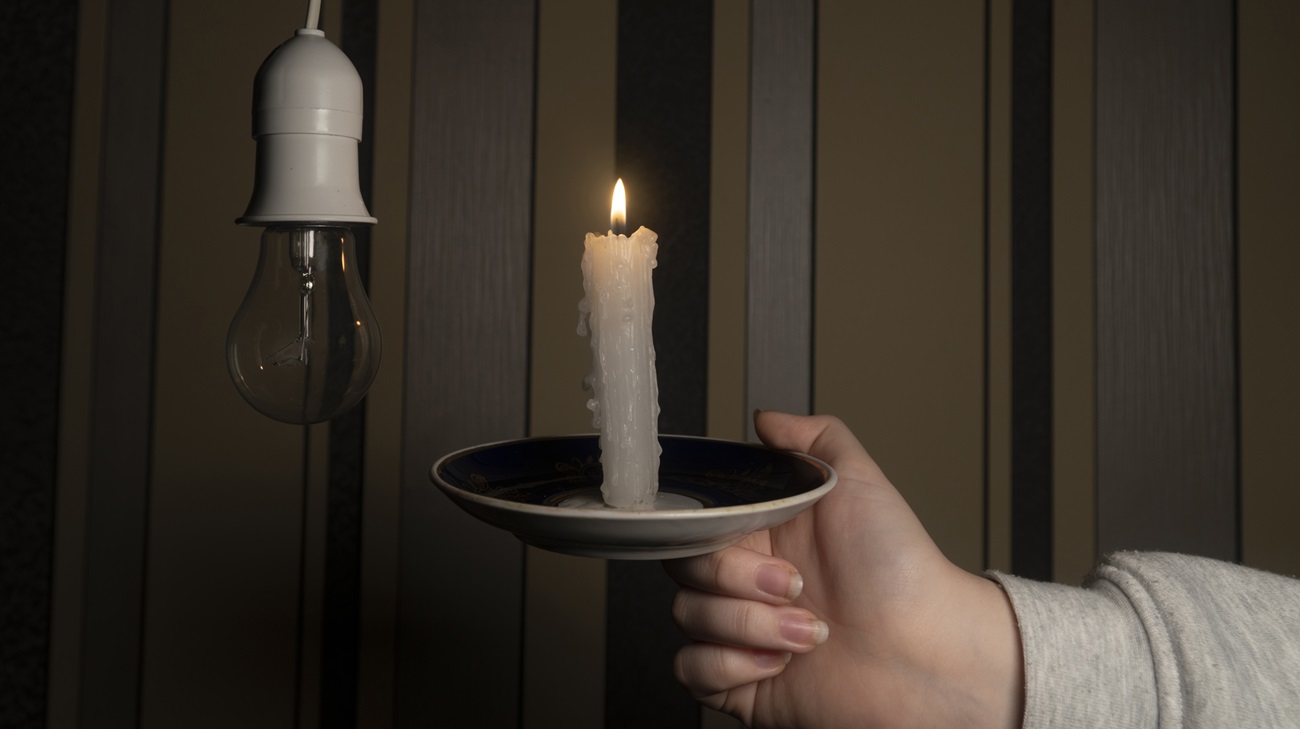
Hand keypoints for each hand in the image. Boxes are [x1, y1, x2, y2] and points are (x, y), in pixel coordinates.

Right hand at [664, 411, 1023, 728]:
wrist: (929, 655)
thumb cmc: (903, 574)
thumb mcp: (860, 483)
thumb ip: (814, 437)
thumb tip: (767, 419)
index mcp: (766, 533)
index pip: (698, 521)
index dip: (710, 527)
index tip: (744, 531)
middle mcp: (749, 582)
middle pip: (686, 568)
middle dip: (739, 578)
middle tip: (796, 584)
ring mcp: (743, 632)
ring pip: (688, 617)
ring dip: (750, 625)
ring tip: (808, 630)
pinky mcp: (743, 681)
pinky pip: (693, 669)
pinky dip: (732, 665)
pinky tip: (779, 661)